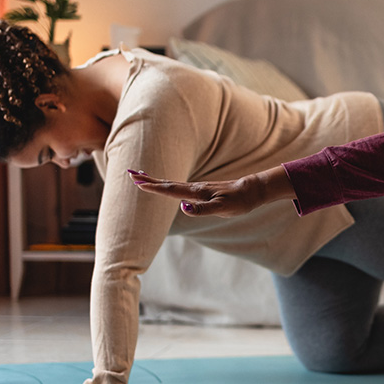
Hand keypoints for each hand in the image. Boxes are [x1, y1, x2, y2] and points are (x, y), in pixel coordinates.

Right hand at [129, 167, 294, 217]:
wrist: (253, 191)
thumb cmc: (239, 202)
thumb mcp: (222, 209)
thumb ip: (202, 210)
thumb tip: (183, 207)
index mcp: (196, 193)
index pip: (170, 190)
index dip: (153, 187)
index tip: (136, 182)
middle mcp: (195, 188)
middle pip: (167, 184)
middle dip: (148, 180)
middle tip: (130, 173)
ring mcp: (199, 189)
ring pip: (173, 185)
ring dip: (156, 181)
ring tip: (142, 178)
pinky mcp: (203, 191)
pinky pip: (181, 187)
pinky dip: (168, 185)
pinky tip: (167, 187)